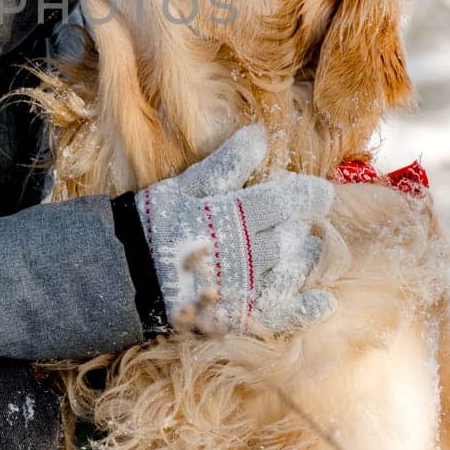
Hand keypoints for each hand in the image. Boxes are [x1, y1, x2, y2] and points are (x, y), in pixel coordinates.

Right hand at [135, 123, 335, 334]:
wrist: (126, 275)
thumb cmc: (155, 223)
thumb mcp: (186, 186)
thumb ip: (227, 163)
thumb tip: (260, 135)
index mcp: (236, 217)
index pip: (287, 202)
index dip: (310, 196)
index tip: (323, 193)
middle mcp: (247, 254)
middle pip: (293, 238)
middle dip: (303, 226)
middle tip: (302, 220)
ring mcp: (245, 288)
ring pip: (293, 272)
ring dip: (306, 259)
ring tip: (307, 248)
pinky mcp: (239, 315)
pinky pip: (281, 314)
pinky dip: (306, 308)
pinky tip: (323, 301)